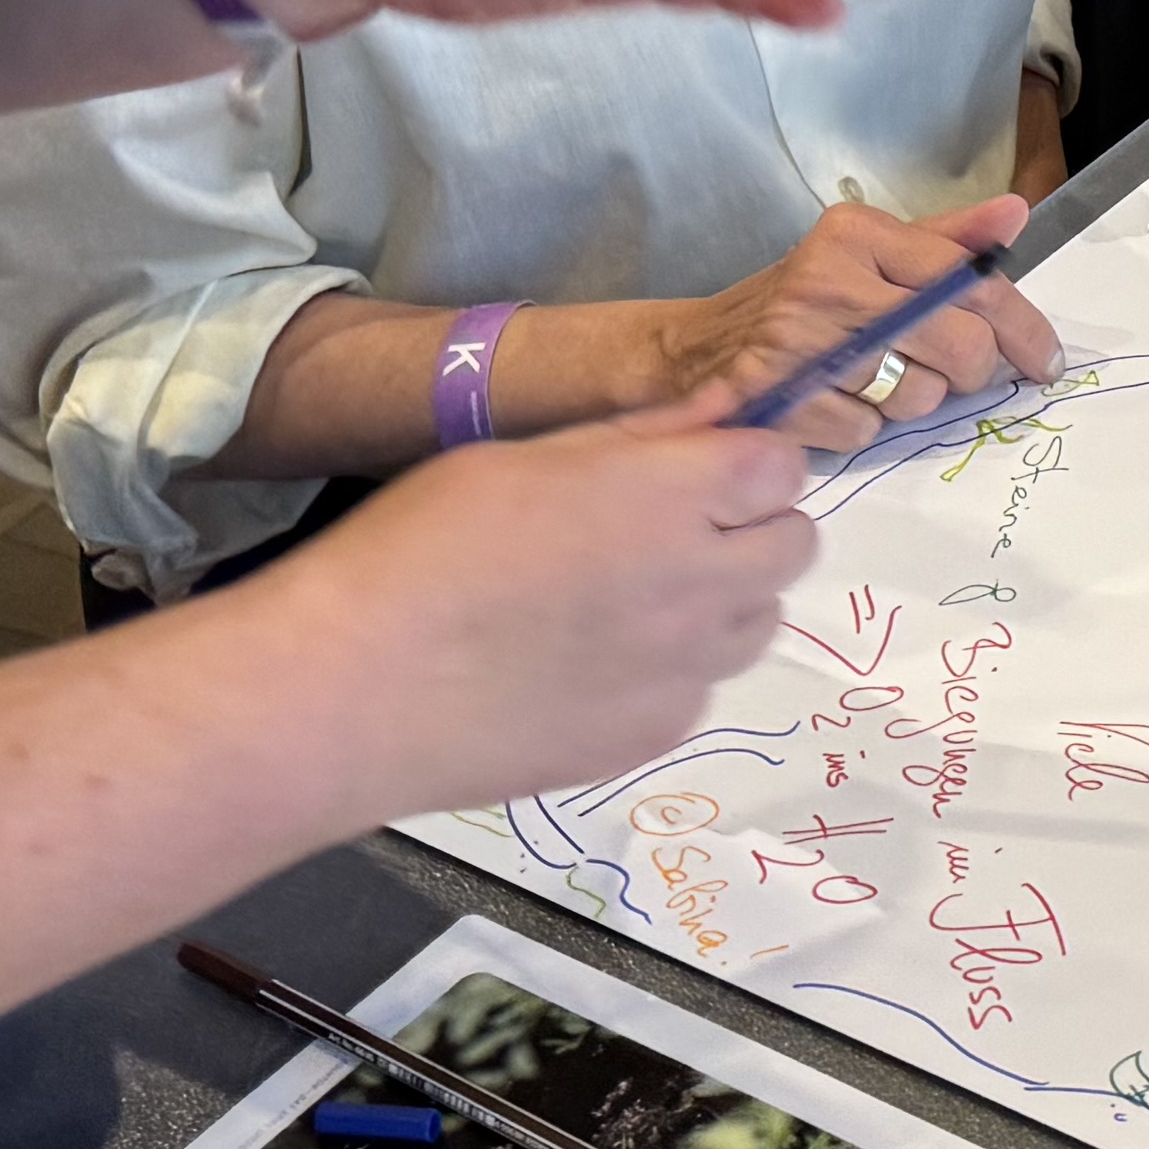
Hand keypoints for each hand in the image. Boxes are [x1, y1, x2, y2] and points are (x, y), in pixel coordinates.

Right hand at [274, 408, 821, 820]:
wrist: (354, 688)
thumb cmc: (419, 548)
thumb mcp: (520, 458)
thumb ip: (635, 438)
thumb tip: (717, 414)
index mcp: (672, 496)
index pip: (782, 466)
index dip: (746, 464)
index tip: (698, 473)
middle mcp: (703, 583)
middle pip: (794, 545)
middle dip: (750, 527)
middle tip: (668, 533)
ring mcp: (687, 670)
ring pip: (758, 622)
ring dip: (720, 602)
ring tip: (625, 602)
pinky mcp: (656, 733)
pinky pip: (700, 688)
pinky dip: (669, 672)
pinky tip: (588, 666)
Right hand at [623, 194, 1054, 449]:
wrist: (692, 351)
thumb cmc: (799, 303)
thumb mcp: (866, 256)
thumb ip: (945, 240)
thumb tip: (1017, 213)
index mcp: (858, 234)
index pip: (973, 283)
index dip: (1026, 330)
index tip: (1046, 362)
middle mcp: (830, 278)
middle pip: (961, 346)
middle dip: (970, 374)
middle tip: (951, 375)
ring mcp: (800, 339)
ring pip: (918, 395)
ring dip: (909, 402)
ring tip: (873, 380)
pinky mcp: (778, 395)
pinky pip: (867, 432)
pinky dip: (860, 428)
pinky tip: (834, 403)